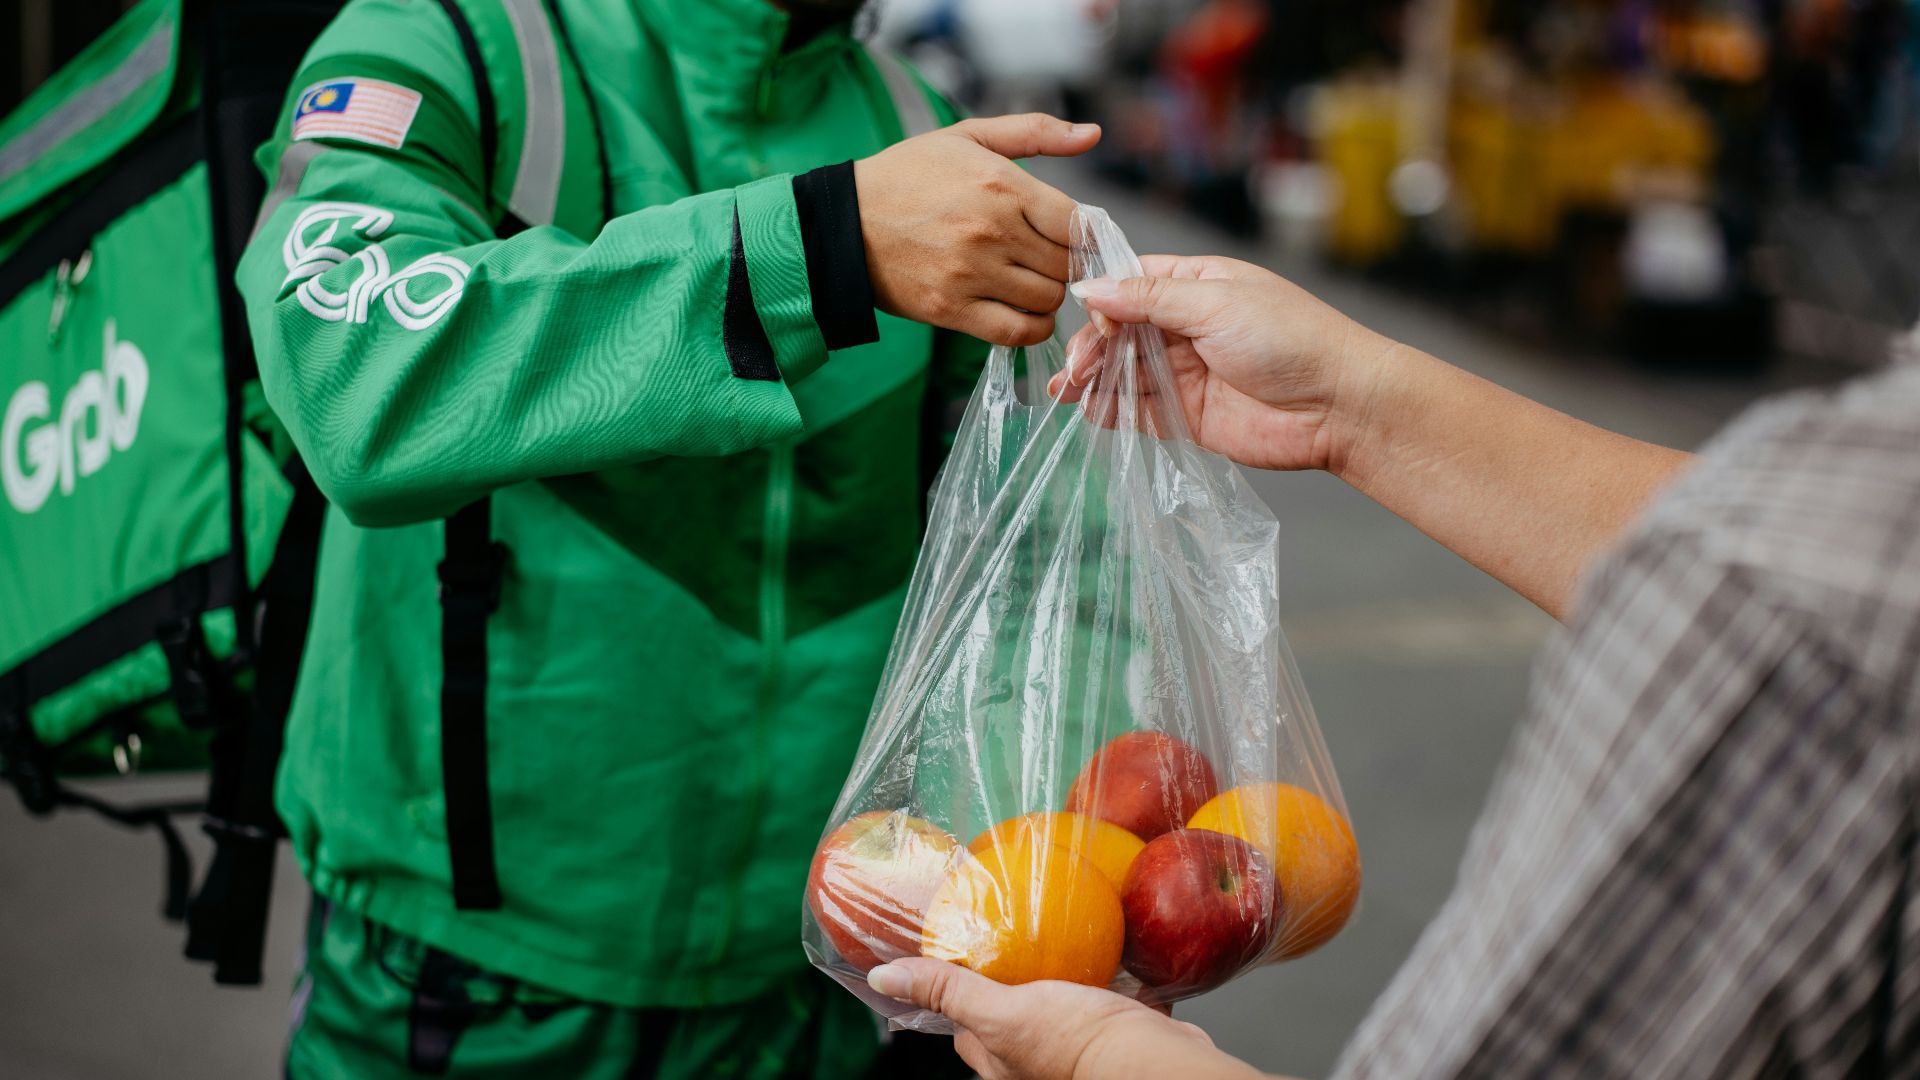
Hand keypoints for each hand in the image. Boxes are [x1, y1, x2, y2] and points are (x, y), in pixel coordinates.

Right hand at [856, 115, 1100, 346]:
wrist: (845, 223)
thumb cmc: (909, 175)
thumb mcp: (969, 137)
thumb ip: (1036, 132)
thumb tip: (1092, 134)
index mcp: (1002, 185)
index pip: (1078, 223)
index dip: (1086, 234)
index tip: (1076, 237)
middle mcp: (992, 232)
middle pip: (1067, 265)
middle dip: (1066, 264)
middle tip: (1048, 259)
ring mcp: (972, 274)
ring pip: (1047, 300)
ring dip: (1047, 295)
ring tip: (1029, 281)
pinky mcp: (952, 310)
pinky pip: (1017, 332)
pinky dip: (1031, 328)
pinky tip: (1022, 312)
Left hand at [867, 958, 1264, 1079]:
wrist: (1152, 1060)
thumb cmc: (1077, 1044)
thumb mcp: (1000, 1010)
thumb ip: (948, 991)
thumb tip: (885, 977)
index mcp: (1001, 1059)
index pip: (964, 1026)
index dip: (957, 993)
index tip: (960, 957)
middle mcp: (1036, 1060)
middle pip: (1012, 1013)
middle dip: (1012, 979)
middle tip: (1013, 936)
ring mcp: (1078, 1046)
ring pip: (1062, 1003)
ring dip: (1061, 973)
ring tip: (1060, 932)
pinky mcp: (1119, 1028)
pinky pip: (1108, 994)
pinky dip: (1107, 970)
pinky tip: (1109, 942)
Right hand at [1052, 255, 1393, 472]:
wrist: (1339, 406)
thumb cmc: (1291, 340)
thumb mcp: (1215, 304)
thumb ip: (1148, 300)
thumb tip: (1089, 288)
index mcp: (1199, 286)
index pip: (1133, 283)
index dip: (1106, 300)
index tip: (1093, 318)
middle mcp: (1189, 327)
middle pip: (1122, 331)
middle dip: (1093, 346)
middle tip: (1074, 368)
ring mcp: (1187, 373)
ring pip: (1126, 372)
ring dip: (1094, 380)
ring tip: (1068, 391)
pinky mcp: (1189, 416)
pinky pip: (1140, 411)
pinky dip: (1113, 412)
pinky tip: (1092, 412)